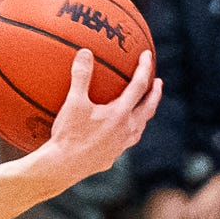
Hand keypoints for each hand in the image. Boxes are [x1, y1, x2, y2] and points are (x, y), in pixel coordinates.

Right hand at [42, 49, 161, 188]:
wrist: (61, 167)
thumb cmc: (67, 135)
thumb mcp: (73, 103)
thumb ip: (81, 76)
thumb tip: (85, 51)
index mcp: (120, 114)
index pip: (139, 86)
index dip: (144, 68)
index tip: (147, 55)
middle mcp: (126, 130)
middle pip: (148, 108)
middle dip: (155, 94)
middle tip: (158, 83)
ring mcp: (120, 146)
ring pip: (140, 127)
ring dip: (144, 115)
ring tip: (142, 108)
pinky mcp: (111, 158)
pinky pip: (126, 141)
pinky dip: (128, 131)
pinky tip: (119, 132)